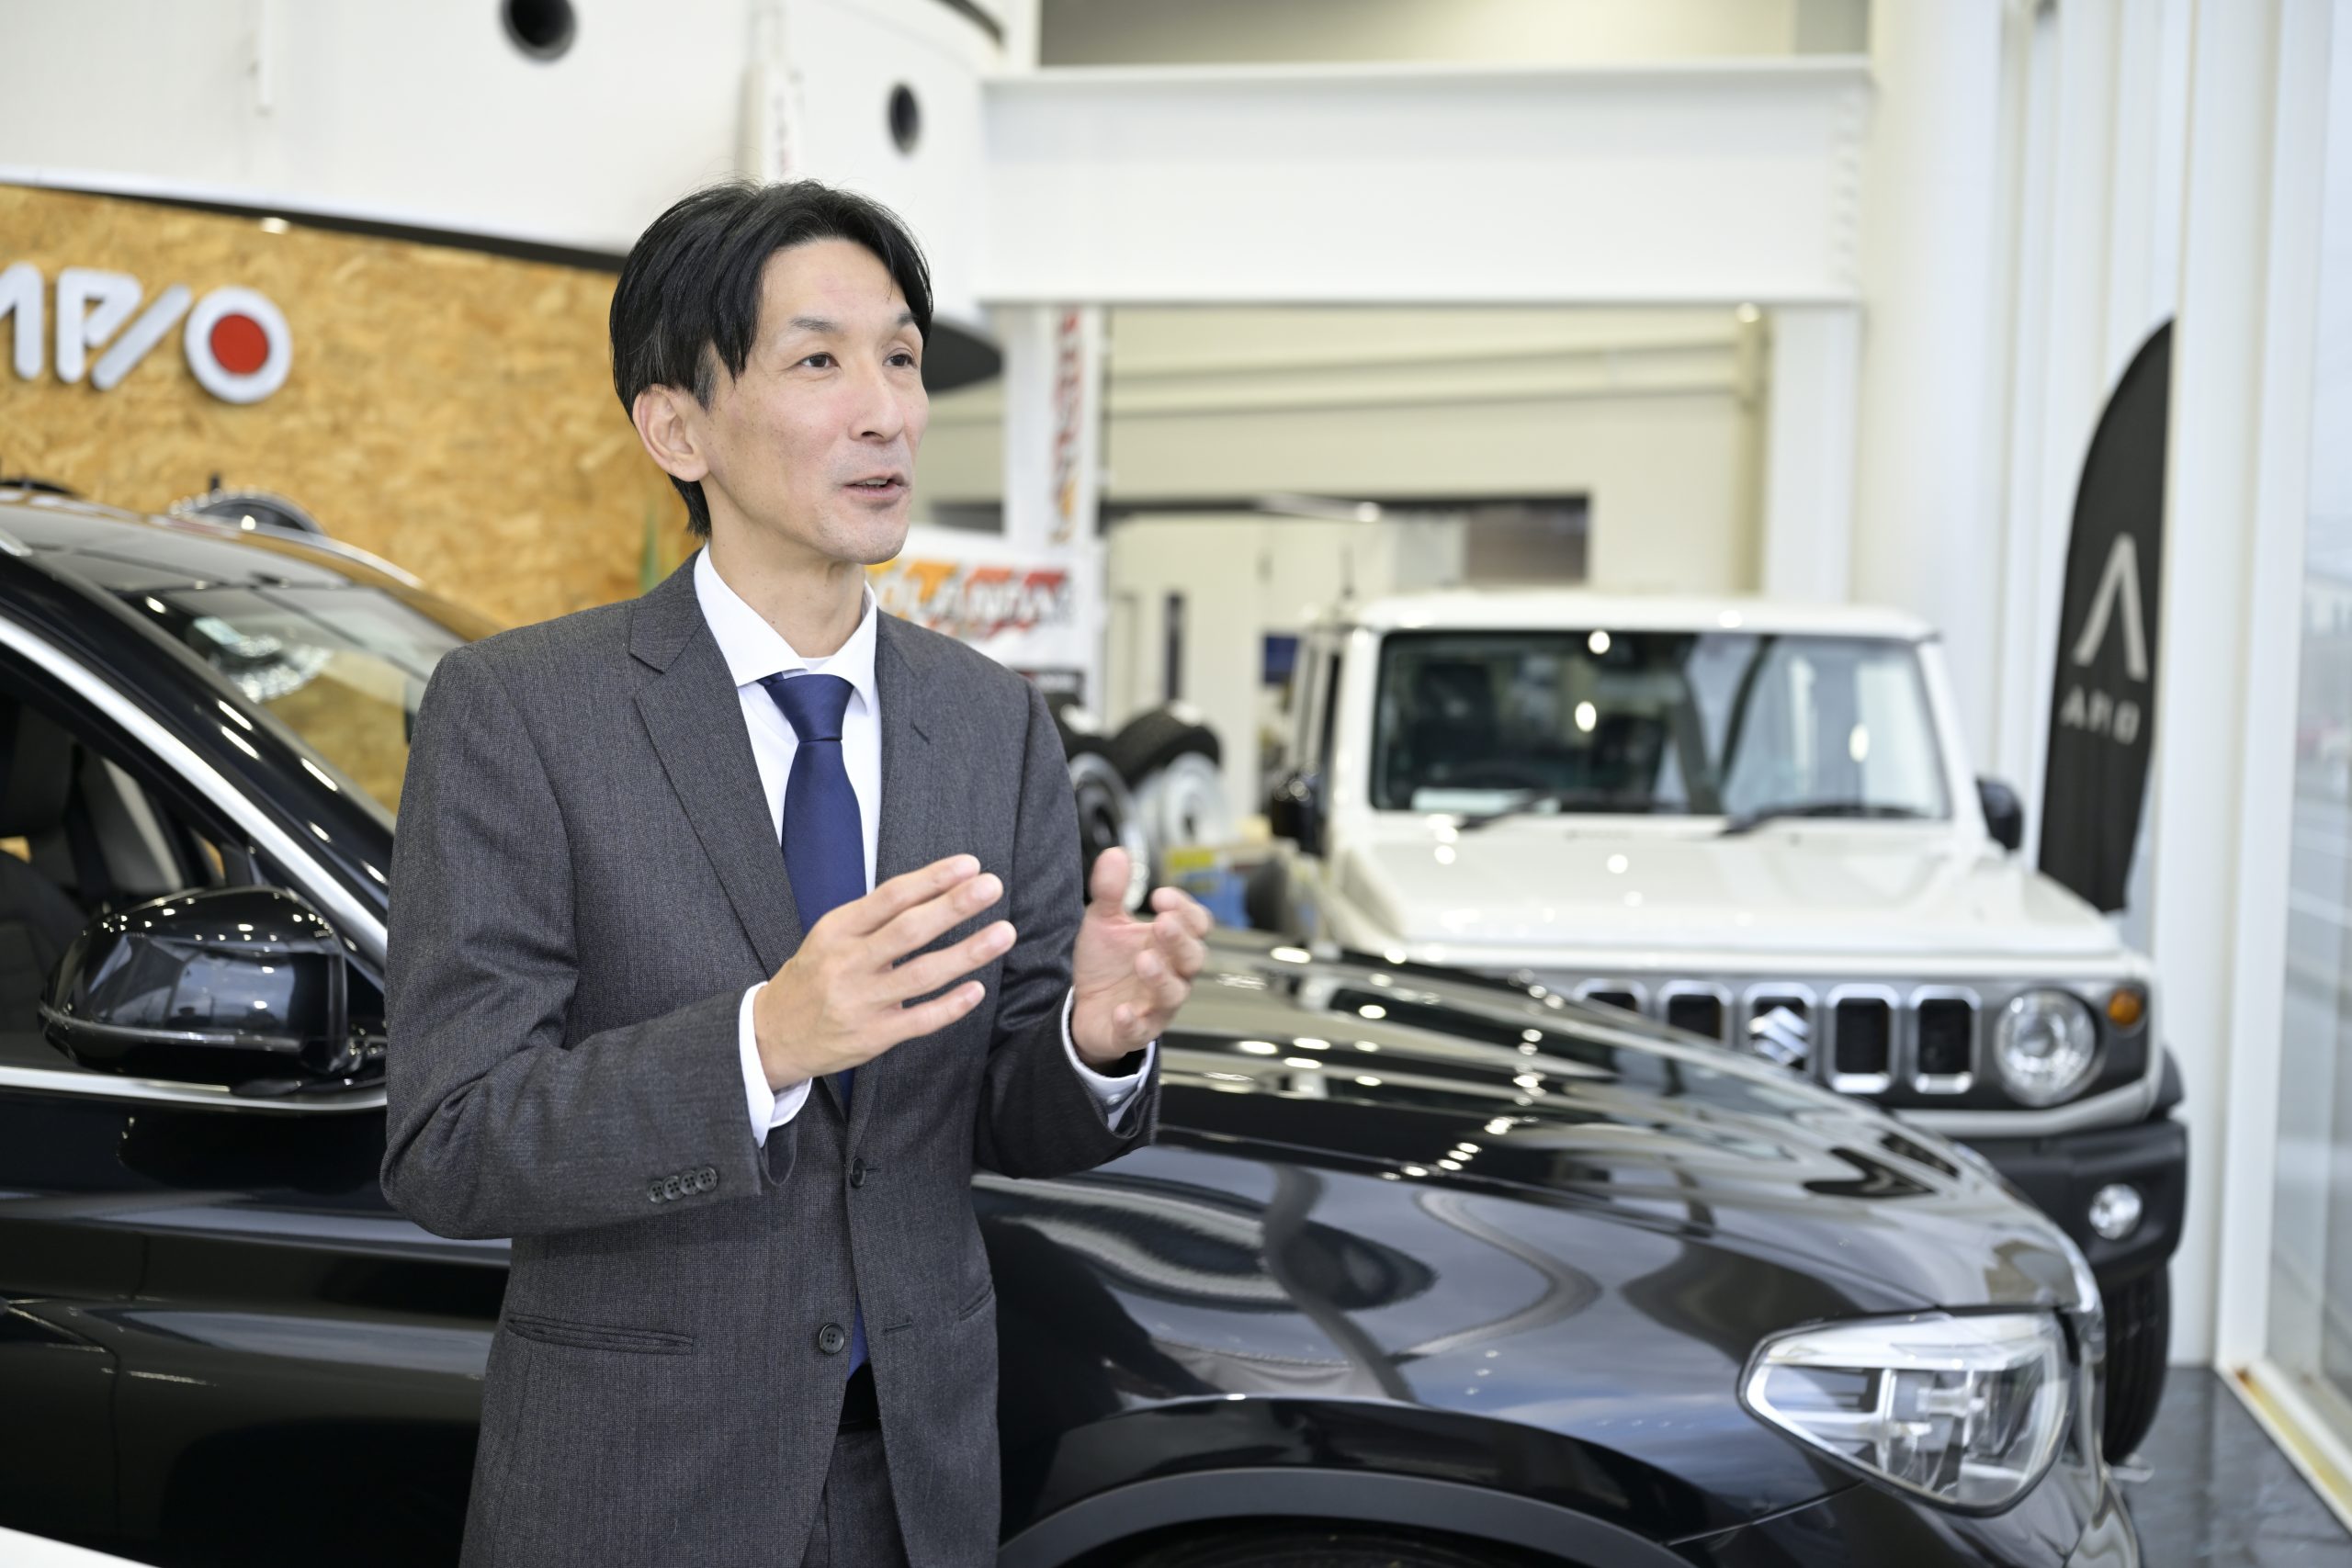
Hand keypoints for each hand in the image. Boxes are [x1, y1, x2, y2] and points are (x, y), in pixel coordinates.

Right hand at [753, 854, 1012, 1092]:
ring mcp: (860, 1003)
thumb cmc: (812, 978)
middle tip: (992, 886)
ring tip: (1003, 932)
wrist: (770, 1036)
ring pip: (921, 975)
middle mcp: (847, 964)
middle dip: (954, 906)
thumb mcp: (829, 937)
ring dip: (967, 953)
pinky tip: (977, 989)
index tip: (969, 864)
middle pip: (908, 930)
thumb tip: (936, 887)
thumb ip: (874, 917)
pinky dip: (950, 1005)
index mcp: (836, 931)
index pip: (890, 897)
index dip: (932, 879)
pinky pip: (919, 1020)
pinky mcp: (872, 1038)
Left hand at [1068, 848, 1210, 1066]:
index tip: (1160, 896)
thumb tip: (1116, 854)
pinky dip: (1133, 1022)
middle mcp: (1171, 973)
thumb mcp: (1103, 922)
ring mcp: (1156, 1004)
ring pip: (1173, 994)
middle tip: (1162, 923)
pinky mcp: (1135, 1031)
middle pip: (1193, 957)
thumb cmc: (1106, 965)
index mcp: (1169, 943)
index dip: (1185, 910)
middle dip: (1180, 939)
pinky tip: (1122, 1010)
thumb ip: (1111, 890)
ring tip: (1144, 960)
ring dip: (1161, 977)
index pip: (1196, 924)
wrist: (1085, 1008)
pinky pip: (1141, 1030)